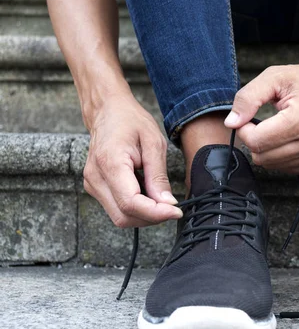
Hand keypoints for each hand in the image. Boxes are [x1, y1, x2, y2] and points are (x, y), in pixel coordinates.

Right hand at [83, 96, 182, 227]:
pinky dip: (136, 207)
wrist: (107, 110)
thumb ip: (159, 176)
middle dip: (151, 217)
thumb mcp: (154, 143)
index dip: (155, 213)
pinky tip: (146, 191)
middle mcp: (95, 178)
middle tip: (171, 206)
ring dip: (144, 214)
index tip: (176, 211)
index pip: (131, 203)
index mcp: (110, 163)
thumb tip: (168, 203)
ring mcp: (92, 184)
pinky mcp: (95, 187)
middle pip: (124, 216)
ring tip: (158, 195)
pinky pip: (116, 207)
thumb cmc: (130, 121)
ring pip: (120, 216)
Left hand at [224, 51, 298, 173]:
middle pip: (262, 157)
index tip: (248, 118)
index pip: (257, 141)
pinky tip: (289, 137)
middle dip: (255, 140)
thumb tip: (231, 123)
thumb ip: (248, 98)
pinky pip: (287, 168)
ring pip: (273, 165)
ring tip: (279, 127)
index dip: (244, 130)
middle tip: (263, 122)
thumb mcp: (273, 78)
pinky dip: (281, 155)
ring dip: (268, 148)